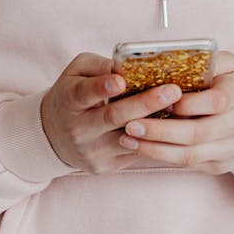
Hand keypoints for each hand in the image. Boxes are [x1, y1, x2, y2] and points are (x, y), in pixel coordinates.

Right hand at [40, 52, 182, 173]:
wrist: (53, 135)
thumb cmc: (71, 94)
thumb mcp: (77, 72)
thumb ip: (100, 66)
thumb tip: (128, 67)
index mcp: (70, 100)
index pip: (85, 93)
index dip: (102, 87)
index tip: (121, 80)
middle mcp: (79, 129)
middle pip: (113, 117)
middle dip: (145, 103)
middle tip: (172, 91)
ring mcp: (92, 151)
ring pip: (128, 139)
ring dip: (156, 125)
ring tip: (180, 110)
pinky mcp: (105, 166)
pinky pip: (134, 152)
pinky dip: (153, 139)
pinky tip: (172, 126)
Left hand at [117, 51, 233, 173]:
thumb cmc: (232, 87)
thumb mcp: (229, 65)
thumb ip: (209, 58)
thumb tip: (178, 55)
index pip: (215, 102)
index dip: (188, 103)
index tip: (160, 98)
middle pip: (196, 133)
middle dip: (160, 131)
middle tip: (130, 124)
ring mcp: (227, 149)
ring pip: (189, 155)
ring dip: (155, 149)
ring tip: (127, 139)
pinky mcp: (216, 165)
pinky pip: (187, 164)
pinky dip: (161, 157)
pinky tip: (139, 148)